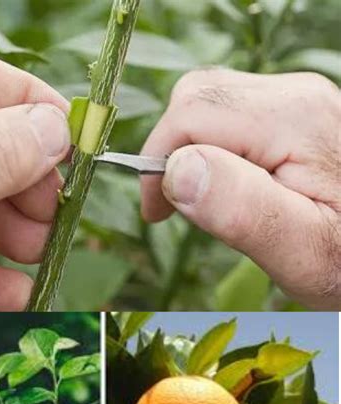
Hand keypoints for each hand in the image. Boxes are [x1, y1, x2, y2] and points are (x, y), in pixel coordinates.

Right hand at [141, 69, 340, 308]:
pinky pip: (230, 114)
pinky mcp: (293, 113)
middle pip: (196, 98)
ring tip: (203, 200)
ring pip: (208, 103)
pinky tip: (226, 183)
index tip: (157, 214)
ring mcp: (296, 100)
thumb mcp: (302, 252)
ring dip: (188, 150)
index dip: (158, 163)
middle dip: (170, 152)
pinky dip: (210, 146)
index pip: (190, 116)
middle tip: (174, 207)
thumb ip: (243, 211)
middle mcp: (294, 96)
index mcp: (293, 122)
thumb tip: (177, 170)